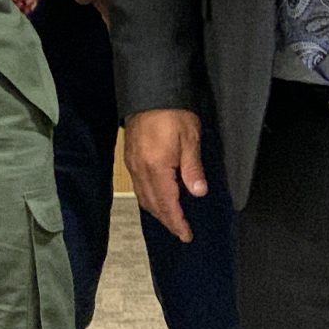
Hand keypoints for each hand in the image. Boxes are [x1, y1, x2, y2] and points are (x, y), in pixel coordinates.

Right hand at [124, 107, 207, 241]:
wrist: (150, 93)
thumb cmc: (173, 114)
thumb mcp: (190, 140)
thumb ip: (193, 169)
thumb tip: (198, 193)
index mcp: (156, 169)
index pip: (167, 204)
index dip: (177, 222)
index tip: (186, 235)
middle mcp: (140, 171)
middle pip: (152, 205)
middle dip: (166, 220)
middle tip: (180, 231)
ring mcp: (132, 165)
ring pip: (143, 197)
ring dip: (157, 211)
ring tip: (171, 219)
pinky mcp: (130, 158)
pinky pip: (138, 186)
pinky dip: (149, 198)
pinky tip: (157, 197)